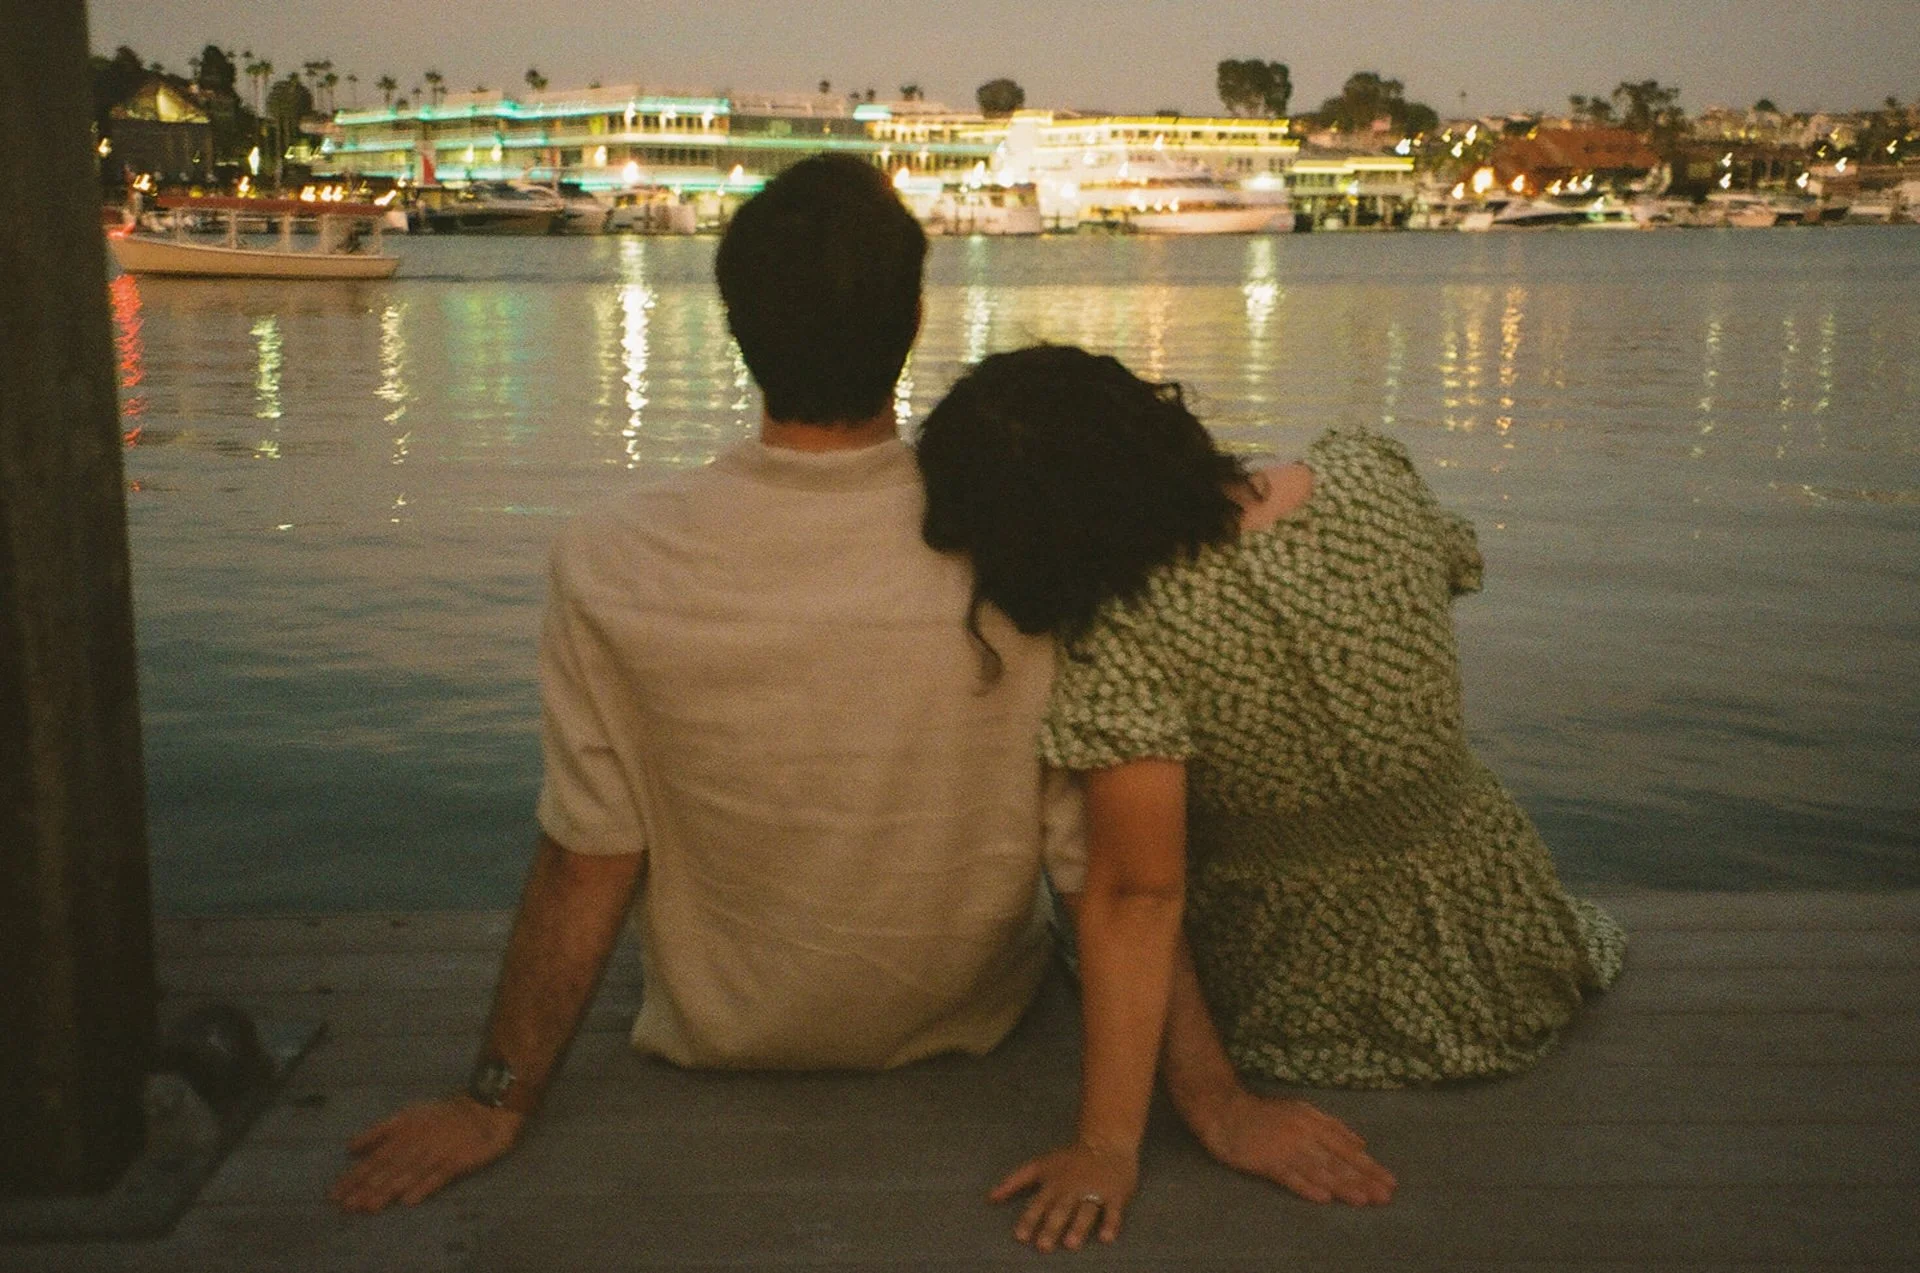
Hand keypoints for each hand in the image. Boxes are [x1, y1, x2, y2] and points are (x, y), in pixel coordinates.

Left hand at [329, 1096, 524, 1212]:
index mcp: (403, 1131)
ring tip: (368, 1207)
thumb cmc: (444, 1114)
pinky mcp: (458, 1161)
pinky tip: (410, 1201)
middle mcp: (416, 1142)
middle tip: (345, 1205)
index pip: (374, 1157)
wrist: (486, 1107)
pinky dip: (424, 1187)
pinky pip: (438, 1177)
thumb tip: (350, 1147)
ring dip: (387, 1191)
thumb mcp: (408, 1115)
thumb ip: (380, 1132)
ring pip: (408, 1174)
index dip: (354, 1175)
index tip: (335, 1193)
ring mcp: (437, 1152)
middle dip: (365, 1187)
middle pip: (387, 1168)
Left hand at [989, 1139, 1139, 1251]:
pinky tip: (1106, 1238)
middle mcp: (1072, 1189)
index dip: (1029, 1220)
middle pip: (1061, 1210)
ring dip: (1078, 1227)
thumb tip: (990, 1198)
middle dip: (1051, 1227)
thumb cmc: (1070, 1159)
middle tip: (1043, 1246)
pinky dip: (1110, 1224)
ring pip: (1085, 1211)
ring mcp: (1094, 1191)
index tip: (1020, 1237)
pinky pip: (1113, 1211)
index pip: (1038, 1204)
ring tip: (1071, 1244)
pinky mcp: (1115, 1194)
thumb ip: (1015, 1181)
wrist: (1106, 1141)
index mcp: (1053, 1183)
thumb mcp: (1039, 1165)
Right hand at [1201, 1091, 1395, 1205]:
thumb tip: (1362, 1142)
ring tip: (1363, 1199)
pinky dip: (1306, 1187)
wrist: (1224, 1109)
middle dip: (1363, 1178)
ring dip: (1342, 1185)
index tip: (1389, 1181)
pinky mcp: (1265, 1160)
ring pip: (1318, 1169)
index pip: (1346, 1147)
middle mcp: (1303, 1134)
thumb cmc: (1265, 1114)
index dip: (1368, 1165)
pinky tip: (1323, 1199)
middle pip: (1337, 1160)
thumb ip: (1331, 1126)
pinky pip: (1289, 1176)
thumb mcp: (1301, 1111)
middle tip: (1385, 1196)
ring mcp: (1284, 1147)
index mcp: (1313, 1121)